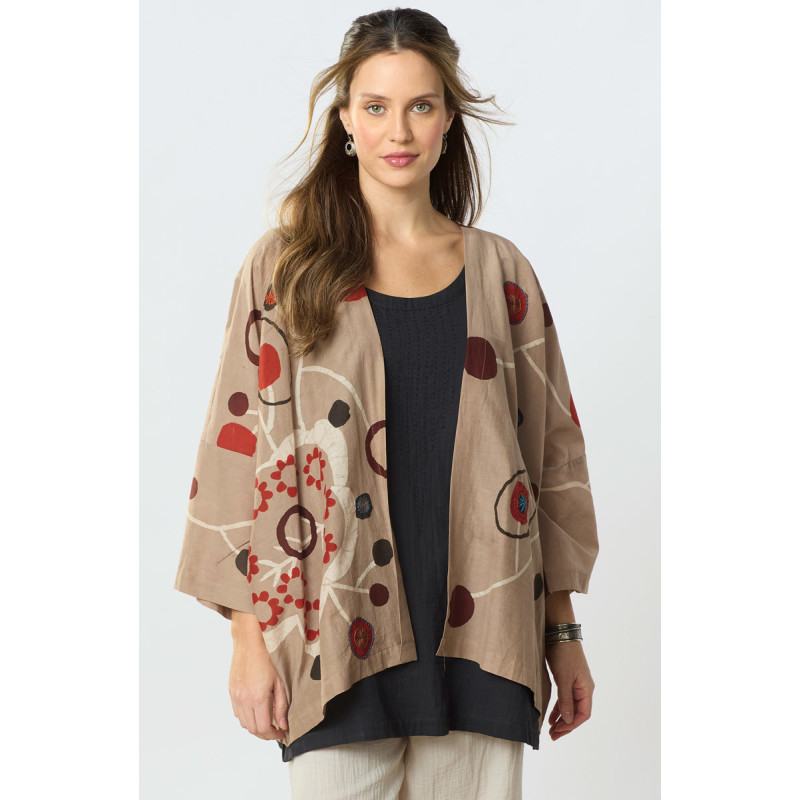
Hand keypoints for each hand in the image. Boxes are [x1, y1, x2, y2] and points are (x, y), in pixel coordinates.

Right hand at [229, 615, 289, 740]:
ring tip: (267, 722)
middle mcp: (243, 700)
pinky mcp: (230, 692)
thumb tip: (282, 725)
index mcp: (257, 697)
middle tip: (276, 730)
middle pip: (252, 729)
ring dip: (255, 727)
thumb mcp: (280, 682)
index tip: (281, 733)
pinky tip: (256, 712)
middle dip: (265, 734)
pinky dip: (247, 718)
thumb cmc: (268, 658)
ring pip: (244, 723)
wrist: (249, 642)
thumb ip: (281, 706)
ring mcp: (235, 696)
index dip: (273, 735)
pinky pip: (237, 713)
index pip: (263, 728)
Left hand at [545, 640, 593, 740]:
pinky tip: (551, 717)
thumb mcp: (564, 678)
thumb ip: (565, 700)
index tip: (559, 731)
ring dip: (561, 719)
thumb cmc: (564, 654)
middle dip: (566, 725)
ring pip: (570, 707)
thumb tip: (567, 720)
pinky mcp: (566, 680)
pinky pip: (564, 699)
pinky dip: (558, 709)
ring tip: (551, 730)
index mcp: (586, 689)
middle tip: (553, 736)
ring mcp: (574, 684)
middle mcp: (583, 688)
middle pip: (577, 713)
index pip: (583, 714)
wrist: (559, 634)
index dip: (572, 725)